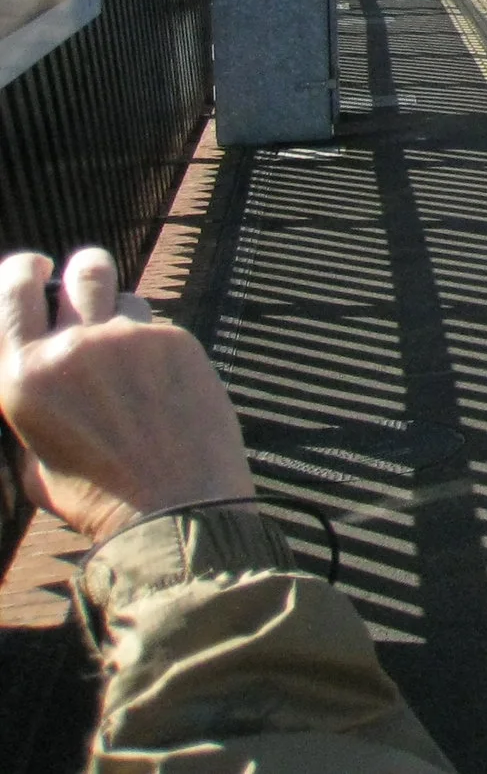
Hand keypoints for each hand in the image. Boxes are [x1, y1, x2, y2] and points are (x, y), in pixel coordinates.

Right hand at [0, 248, 254, 542]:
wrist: (174, 510)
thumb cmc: (96, 498)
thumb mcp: (32, 461)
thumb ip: (28, 410)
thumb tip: (35, 373)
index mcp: (20, 377)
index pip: (11, 291)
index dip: (21, 271)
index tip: (33, 268)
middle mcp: (70, 348)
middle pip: (80, 271)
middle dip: (80, 270)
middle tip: (80, 282)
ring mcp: (128, 340)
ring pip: (125, 296)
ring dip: (120, 314)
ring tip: (125, 354)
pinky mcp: (178, 342)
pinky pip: (160, 327)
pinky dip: (156, 347)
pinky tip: (161, 387)